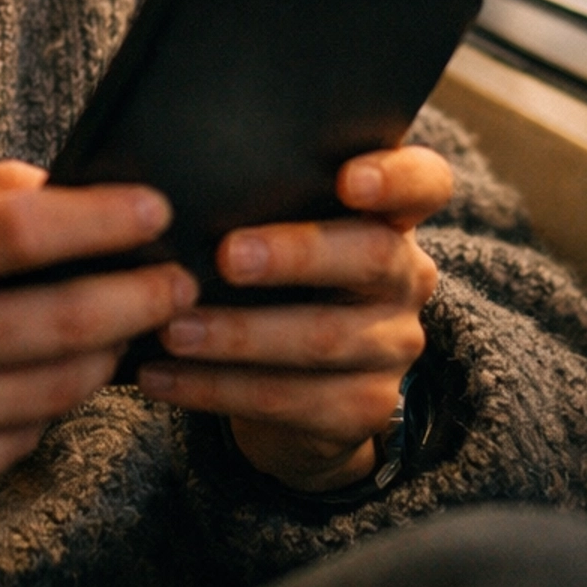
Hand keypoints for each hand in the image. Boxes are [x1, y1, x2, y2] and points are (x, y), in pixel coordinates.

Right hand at [0, 162, 193, 554]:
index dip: (103, 218)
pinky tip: (68, 374)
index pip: (23, 231)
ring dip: (116, 351)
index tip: (154, 208)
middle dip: (143, 295)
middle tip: (180, 278)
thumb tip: (64, 183)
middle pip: (67, 318)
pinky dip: (59, 403)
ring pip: (64, 386)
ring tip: (137, 322)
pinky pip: (30, 435)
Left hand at [136, 146, 450, 494]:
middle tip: (228, 256)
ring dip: (238, 334)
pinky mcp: (365, 408)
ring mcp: (392, 346)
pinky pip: (287, 399)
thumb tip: (166, 178)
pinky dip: (214, 387)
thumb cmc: (274, 273)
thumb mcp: (281, 228)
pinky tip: (162, 375)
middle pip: (371, 256)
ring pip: (322, 338)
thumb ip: (260, 196)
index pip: (424, 182)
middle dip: (296, 255)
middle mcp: (405, 276)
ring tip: (174, 329)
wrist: (296, 382)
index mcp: (391, 216)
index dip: (395, 178)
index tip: (349, 179)